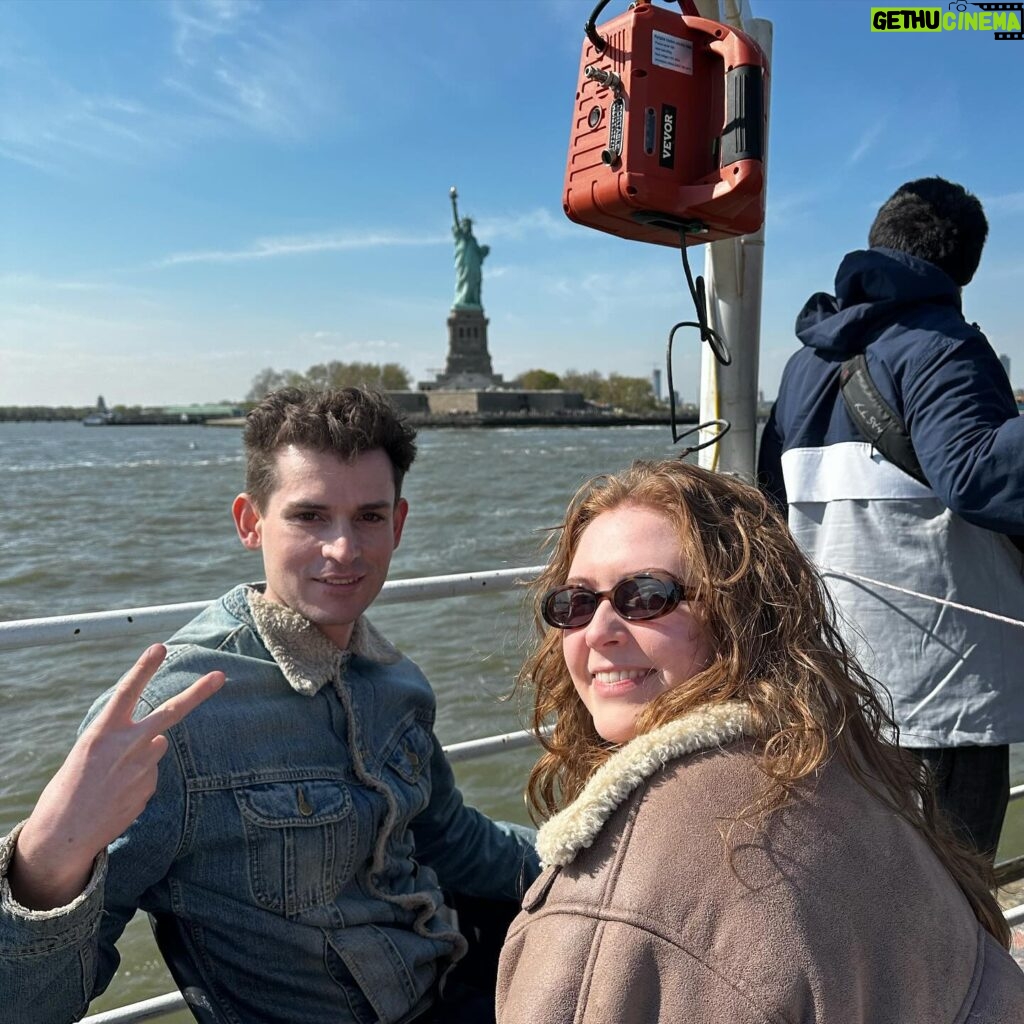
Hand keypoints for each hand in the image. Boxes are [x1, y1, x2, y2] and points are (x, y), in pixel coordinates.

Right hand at [8, 645, 224, 910]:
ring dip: (142, 756)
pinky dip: (139, 780)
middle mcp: (127, 745)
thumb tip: (161, 740)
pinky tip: (118, 795)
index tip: (160, 647)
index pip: (126, 692)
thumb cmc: (72, 788)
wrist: (64, 834)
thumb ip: (124, 738)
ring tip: (113, 778)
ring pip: (156, 747)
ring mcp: (142, 767)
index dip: (143, 668)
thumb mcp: (90, 752)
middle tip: (220, 675)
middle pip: (170, 712)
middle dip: (198, 692)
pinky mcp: (150, 787)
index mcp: (103, 732)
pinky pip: (151, 774)